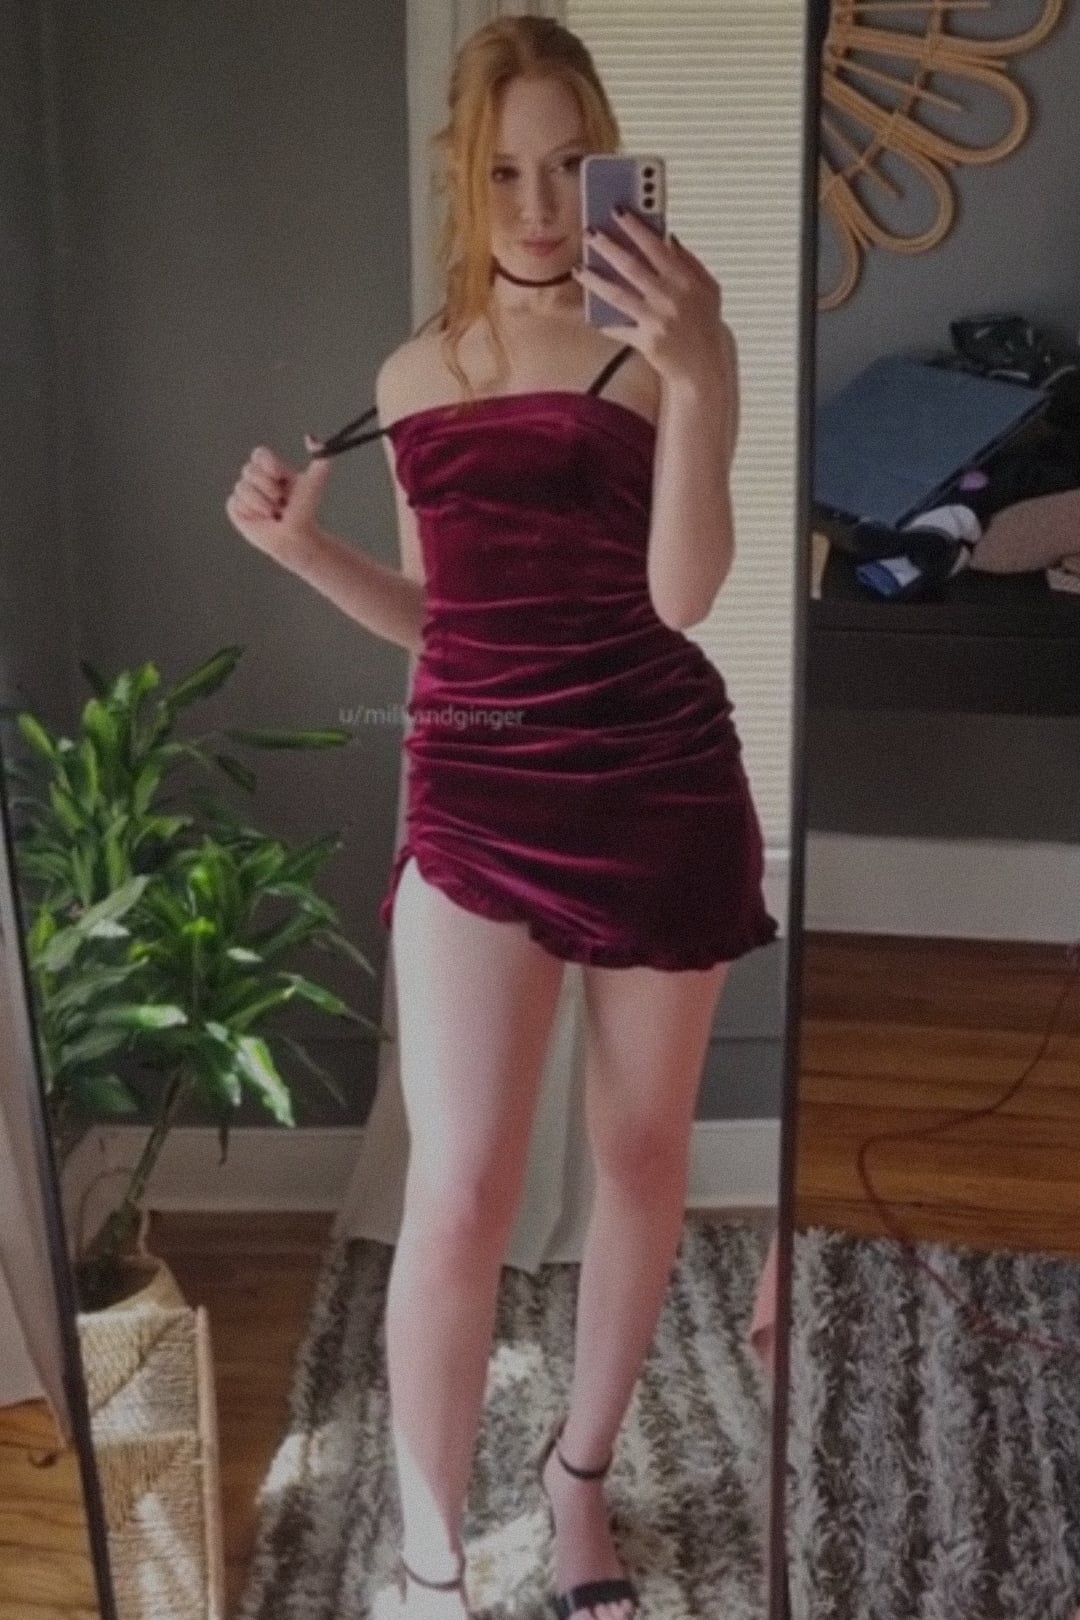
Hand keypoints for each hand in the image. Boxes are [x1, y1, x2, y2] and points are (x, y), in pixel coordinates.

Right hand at [225, 436, 332, 562]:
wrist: (297, 538)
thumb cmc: (306, 511)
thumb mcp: (316, 482)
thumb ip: (321, 457)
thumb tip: (311, 437)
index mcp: (272, 470)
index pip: (259, 454)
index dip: (267, 463)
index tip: (279, 475)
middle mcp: (257, 480)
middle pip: (249, 469)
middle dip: (267, 487)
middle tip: (281, 502)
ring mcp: (245, 494)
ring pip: (242, 487)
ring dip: (262, 503)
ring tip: (274, 514)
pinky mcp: (237, 509)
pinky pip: (235, 502)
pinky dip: (251, 512)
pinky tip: (262, 519)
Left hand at [574, 210, 730, 387]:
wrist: (705, 366)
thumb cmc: (705, 325)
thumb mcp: (708, 288)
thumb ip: (689, 261)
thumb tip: (669, 237)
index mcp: (685, 280)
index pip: (656, 246)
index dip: (636, 226)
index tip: (618, 211)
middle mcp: (669, 298)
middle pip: (631, 266)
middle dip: (608, 246)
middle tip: (589, 233)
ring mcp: (656, 320)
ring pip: (617, 295)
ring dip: (595, 280)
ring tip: (579, 269)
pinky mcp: (646, 341)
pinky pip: (620, 329)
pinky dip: (605, 323)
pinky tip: (591, 315)